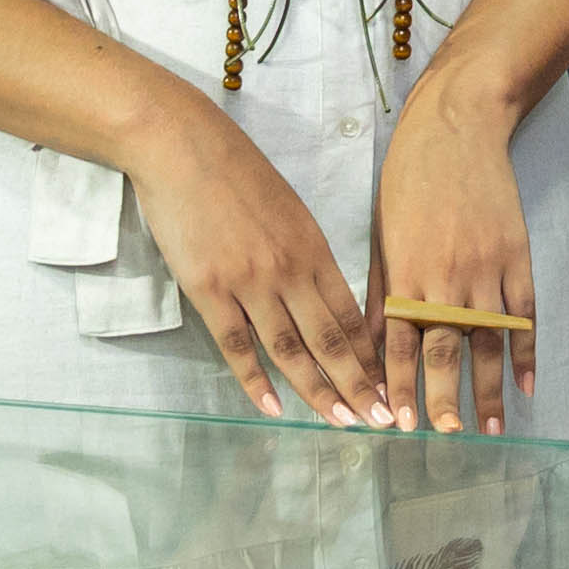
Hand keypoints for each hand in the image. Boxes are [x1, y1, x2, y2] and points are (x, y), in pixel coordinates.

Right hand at [125, 92, 389, 426]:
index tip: (388, 384)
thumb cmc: (233, 171)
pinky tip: (273, 409)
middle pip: (331, 340)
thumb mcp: (287, 207)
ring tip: (343, 423)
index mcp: (314, 247)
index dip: (371, 354)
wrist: (180, 144)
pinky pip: (238, 346)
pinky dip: (256, 382)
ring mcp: (250, 281)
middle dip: (361, 385)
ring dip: (320, 392)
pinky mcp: (209, 289)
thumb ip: (304, 253)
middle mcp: (290, 269)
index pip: (351, 314)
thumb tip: (319, 294)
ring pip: (292, 350)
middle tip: (384, 421)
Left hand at [374, 85, 537, 435]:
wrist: (456, 130)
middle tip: (447, 438)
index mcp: (405, 273)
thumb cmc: (408, 182)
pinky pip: (524, 316)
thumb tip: (373, 347)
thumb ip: (381, 294)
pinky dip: (527, 351)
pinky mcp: (515, 257)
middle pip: (445, 350)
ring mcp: (485, 269)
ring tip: (490, 429)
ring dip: (489, 388)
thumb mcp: (382, 236)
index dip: (400, 387)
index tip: (398, 425)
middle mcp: (444, 277)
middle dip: (444, 399)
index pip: (401, 344)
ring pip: (487, 341)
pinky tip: (527, 384)